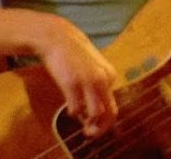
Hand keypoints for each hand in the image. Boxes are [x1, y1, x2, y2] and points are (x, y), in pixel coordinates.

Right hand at [36, 16, 118, 136]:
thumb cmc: (73, 55)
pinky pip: (76, 107)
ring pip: (96, 113)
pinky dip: (74, 112)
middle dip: (101, 128)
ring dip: (88, 123)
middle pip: (109, 113)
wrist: (57, 37)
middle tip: (89, 133)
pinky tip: (69, 109)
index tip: (92, 123)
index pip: (113, 106)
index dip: (104, 120)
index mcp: (110, 76)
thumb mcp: (91, 69)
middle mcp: (103, 79)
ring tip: (80, 122)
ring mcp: (88, 81)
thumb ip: (95, 85)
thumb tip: (92, 108)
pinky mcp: (72, 82)